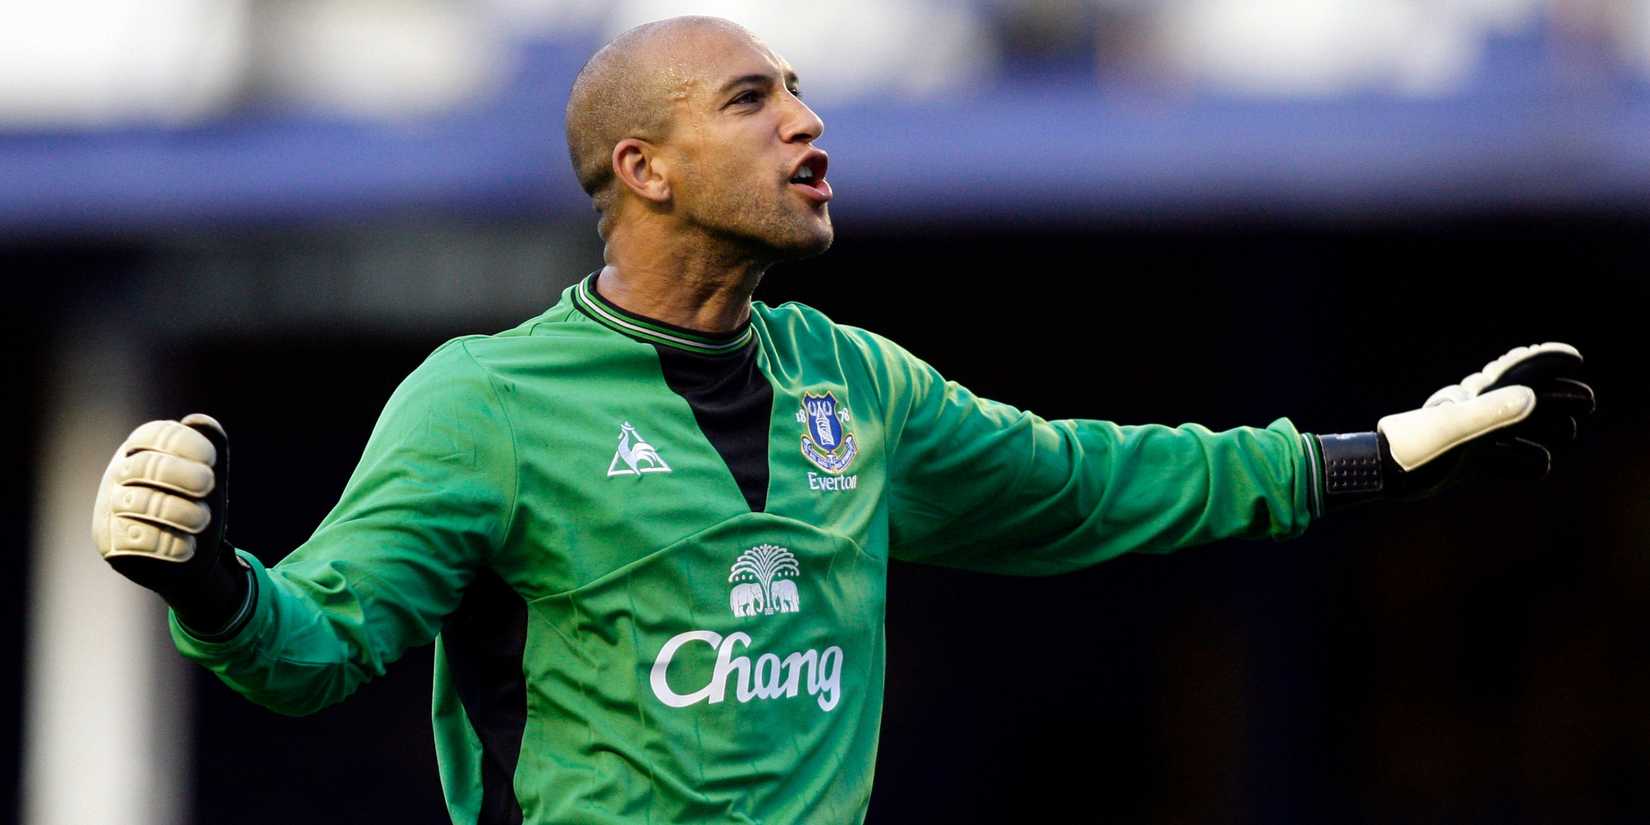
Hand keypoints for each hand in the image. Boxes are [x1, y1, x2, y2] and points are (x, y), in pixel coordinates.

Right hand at [92, 413, 249, 634]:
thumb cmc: (197, 507)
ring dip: (181, 512)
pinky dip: (167, 544)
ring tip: (202, 520)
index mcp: (141, 452)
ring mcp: (110, 510)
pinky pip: (135, 540)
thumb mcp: (209, 476)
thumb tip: (198, 420)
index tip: (211, 460)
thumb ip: (212, 445)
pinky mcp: (110, 544)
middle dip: (182, 474)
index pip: (153, 435)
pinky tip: (187, 548)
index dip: (183, 443)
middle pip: (145, 466)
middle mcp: (119, 477)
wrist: (190, 559)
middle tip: (208, 485)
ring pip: (141, 503)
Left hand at [1316, 343, 1595, 509]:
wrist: (1378, 474)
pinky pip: (1499, 459)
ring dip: (1543, 428)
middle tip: (1585, 402)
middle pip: (1520, 401)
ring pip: (1514, 429)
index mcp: (1472, 399)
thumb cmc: (1409, 449)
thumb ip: (1489, 413)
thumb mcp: (1450, 431)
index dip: (1546, 362)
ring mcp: (1468, 437)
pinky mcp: (1461, 461)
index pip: (1515, 373)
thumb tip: (1530, 396)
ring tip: (1568, 433)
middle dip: (1554, 398)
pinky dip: (1521, 460)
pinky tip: (1540, 466)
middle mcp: (1473, 414)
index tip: (1574, 358)